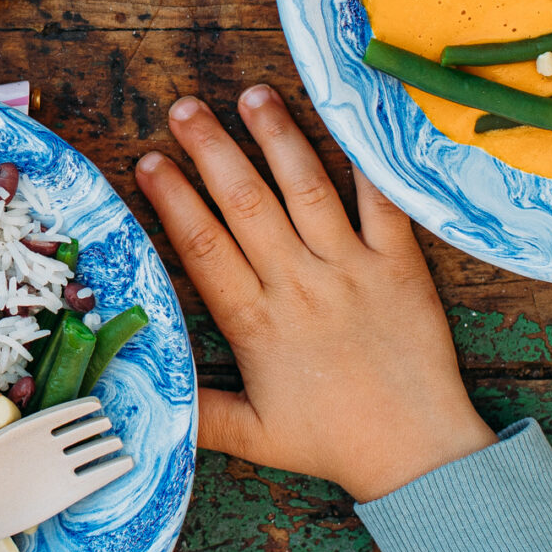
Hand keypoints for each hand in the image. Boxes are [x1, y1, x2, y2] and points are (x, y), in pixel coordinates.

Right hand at [134, 85, 494, 501]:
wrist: (420, 456)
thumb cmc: (332, 443)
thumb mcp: (252, 436)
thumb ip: (194, 409)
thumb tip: (131, 387)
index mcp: (257, 323)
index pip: (204, 247)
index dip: (174, 201)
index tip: (149, 162)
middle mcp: (300, 286)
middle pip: (246, 204)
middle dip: (211, 150)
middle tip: (184, 108)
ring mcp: (352, 270)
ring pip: (306, 190)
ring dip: (277, 139)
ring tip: (252, 96)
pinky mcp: (400, 266)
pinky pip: (381, 204)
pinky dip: (364, 164)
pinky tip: (344, 124)